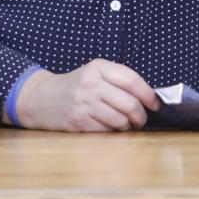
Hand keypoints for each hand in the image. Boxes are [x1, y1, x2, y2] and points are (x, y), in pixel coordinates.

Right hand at [14, 60, 158, 131]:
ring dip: (127, 126)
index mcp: (98, 67)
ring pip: (120, 120)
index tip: (155, 104)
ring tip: (125, 124)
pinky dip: (112, 131)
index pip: (131, 80)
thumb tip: (148, 97)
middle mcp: (91, 84)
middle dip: (141, 116)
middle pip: (129, 103)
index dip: (148, 94)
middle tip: (141, 119)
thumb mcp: (94, 72)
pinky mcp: (79, 121)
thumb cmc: (76, 86)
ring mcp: (84, 103)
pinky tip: (108, 126)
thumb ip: (117, 80)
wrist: (43, 98)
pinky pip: (106, 130)